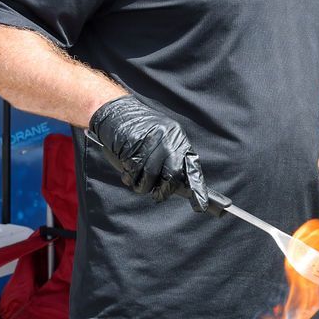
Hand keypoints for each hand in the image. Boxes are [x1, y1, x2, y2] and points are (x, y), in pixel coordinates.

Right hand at [88, 96, 208, 208]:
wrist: (117, 112)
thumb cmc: (141, 131)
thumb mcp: (162, 139)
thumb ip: (171, 160)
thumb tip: (178, 186)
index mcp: (178, 139)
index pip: (190, 167)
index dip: (197, 188)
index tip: (200, 206)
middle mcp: (167, 139)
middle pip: (172, 175)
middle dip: (164, 190)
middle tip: (157, 195)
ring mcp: (150, 141)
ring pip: (150, 176)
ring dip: (142, 185)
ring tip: (137, 181)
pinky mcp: (133, 144)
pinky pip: (133, 171)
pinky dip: (129, 178)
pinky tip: (127, 174)